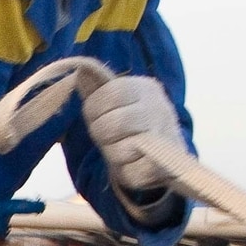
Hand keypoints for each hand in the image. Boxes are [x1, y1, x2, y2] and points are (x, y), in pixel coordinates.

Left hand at [84, 75, 182, 197]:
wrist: (163, 153)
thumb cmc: (131, 122)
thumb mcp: (115, 100)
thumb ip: (95, 88)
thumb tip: (80, 73)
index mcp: (145, 89)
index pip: (111, 94)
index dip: (94, 108)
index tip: (94, 115)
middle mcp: (159, 110)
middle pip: (114, 124)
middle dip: (100, 132)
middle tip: (105, 135)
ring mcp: (164, 139)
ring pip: (120, 151)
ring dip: (112, 153)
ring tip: (119, 148)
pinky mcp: (163, 167)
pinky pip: (132, 173)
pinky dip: (125, 172)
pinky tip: (130, 164)